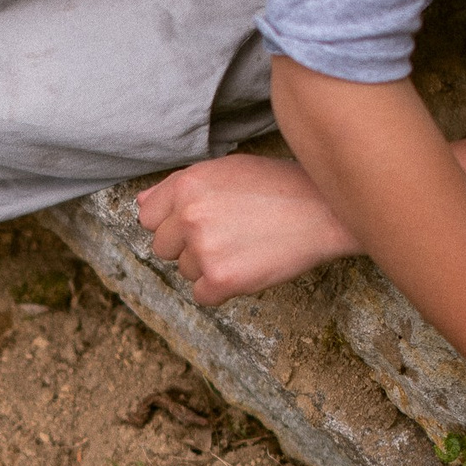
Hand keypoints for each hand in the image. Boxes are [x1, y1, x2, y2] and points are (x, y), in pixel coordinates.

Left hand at [134, 153, 356, 305]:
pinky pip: (202, 295)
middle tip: (230, 233)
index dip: (173, 222)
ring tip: (245, 245)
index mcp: (187, 185)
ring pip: (185, 271)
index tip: (200, 221)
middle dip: (189, 246)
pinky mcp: (221, 279)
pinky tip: (248, 266)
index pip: (148, 217)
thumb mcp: (226, 170)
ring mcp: (204, 249)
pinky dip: (222, 289)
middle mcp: (189, 216)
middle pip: (163, 248)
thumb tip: (140, 203)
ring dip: (209, 266)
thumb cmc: (278, 187)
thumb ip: (179, 188)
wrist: (325, 211)